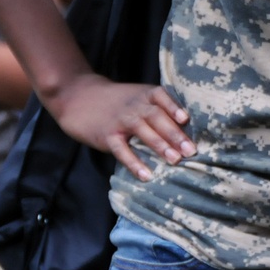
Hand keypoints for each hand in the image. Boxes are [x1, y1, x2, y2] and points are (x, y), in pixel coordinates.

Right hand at [50, 73, 194, 180]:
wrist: (79, 97)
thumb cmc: (120, 102)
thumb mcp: (139, 96)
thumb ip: (161, 108)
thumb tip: (190, 130)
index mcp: (145, 95)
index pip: (161, 97)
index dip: (173, 107)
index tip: (186, 119)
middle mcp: (135, 106)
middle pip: (156, 117)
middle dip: (175, 134)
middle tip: (191, 150)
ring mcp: (120, 120)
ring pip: (142, 131)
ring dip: (160, 146)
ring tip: (176, 160)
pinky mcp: (107, 135)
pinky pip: (121, 150)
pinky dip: (134, 162)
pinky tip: (146, 175)